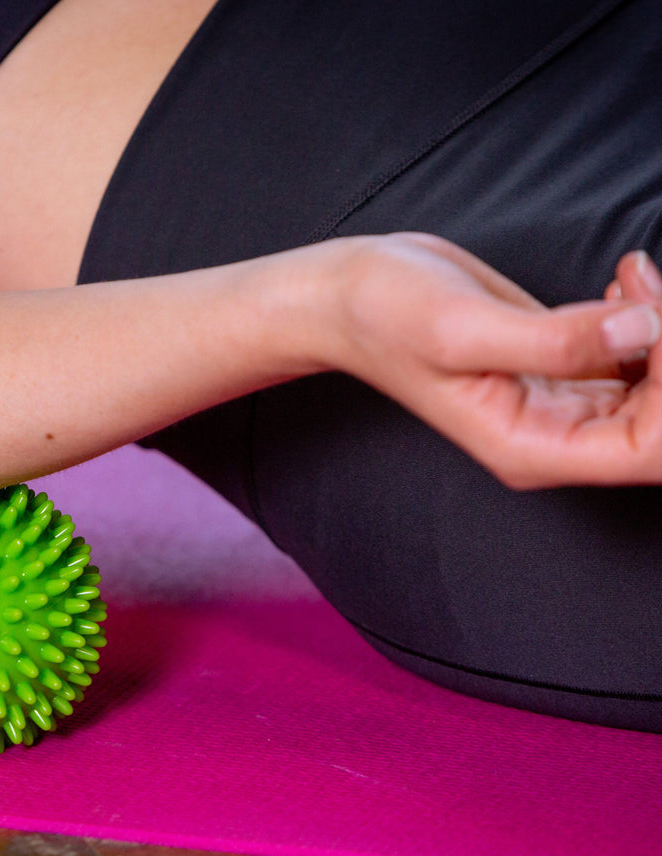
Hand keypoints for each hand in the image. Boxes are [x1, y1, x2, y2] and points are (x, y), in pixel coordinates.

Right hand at [297, 233, 661, 487]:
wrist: (352, 296)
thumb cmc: (386, 317)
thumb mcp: (460, 329)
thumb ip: (554, 340)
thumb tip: (641, 329)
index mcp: (531, 448)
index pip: (650, 450)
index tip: (650, 320)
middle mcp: (555, 436)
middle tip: (643, 287)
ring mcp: (563, 405)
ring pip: (661, 387)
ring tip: (630, 277)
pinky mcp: (566, 368)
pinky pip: (642, 357)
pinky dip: (651, 317)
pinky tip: (624, 283)